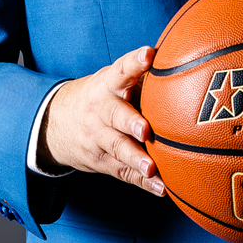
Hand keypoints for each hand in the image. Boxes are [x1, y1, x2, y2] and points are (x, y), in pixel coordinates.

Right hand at [38, 46, 165, 194]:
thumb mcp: (112, 82)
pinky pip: (123, 172)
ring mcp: (98, 137)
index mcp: (107, 85)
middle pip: (114, 115)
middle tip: (145, 130)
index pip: (120, 69)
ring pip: (117, 148)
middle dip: (129, 122)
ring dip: (135, 159)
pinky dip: (142, 182)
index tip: (148, 55)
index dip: (134, 62)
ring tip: (151, 168)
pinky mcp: (101, 161)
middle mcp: (100, 110)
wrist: (55, 123)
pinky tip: (161, 188)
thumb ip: (141, 77)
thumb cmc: (103, 98)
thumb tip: (187, 65)